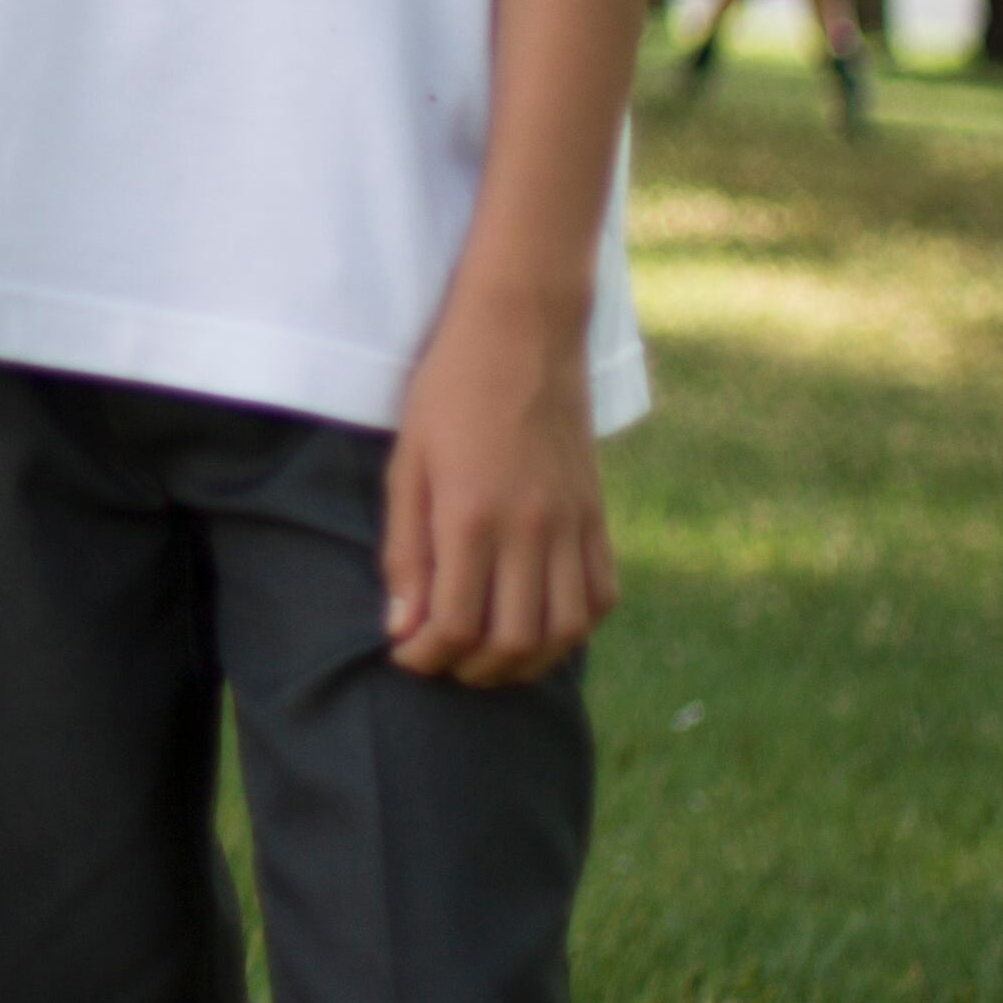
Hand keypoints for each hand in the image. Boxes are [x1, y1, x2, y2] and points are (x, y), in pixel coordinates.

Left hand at [384, 278, 615, 684]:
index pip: (457, 625)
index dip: (426, 657)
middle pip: (514, 642)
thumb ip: (404, 551)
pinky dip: (573, 628)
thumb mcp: (407, 464)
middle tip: (443, 663)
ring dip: (526, 662)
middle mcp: (531, 529)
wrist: (523, 331)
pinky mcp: (598, 515)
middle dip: (472, 670)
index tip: (405, 656)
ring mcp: (573, 524)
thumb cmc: (448, 391)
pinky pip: (600, 596)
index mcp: (472, 515)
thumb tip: (401, 627)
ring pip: (565, 631)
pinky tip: (540, 626)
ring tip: (488, 659)